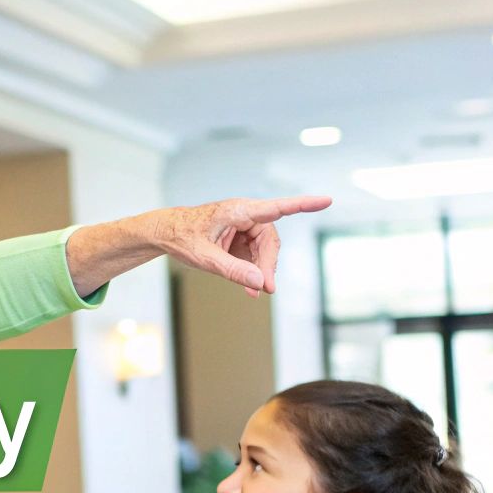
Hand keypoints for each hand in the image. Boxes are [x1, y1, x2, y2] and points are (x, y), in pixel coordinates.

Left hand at [149, 195, 331, 296]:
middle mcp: (244, 214)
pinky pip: (254, 253)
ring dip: (262, 270)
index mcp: (237, 211)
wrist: (165, 233)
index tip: (327, 200)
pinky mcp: (239, 236)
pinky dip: (253, 270)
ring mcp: (242, 225)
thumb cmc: (181, 237)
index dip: (303, 205)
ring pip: (264, 248)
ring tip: (257, 292)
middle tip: (267, 289)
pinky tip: (251, 289)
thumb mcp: (204, 258)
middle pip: (270, 239)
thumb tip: (260, 284)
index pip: (277, 208)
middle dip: (269, 264)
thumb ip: (233, 270)